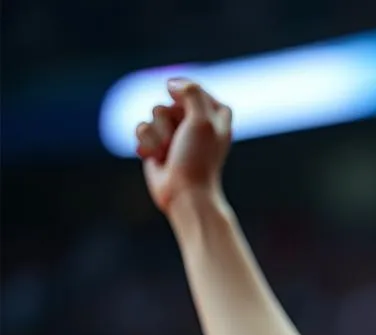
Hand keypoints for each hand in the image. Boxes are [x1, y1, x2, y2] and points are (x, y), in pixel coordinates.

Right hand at [137, 79, 232, 215]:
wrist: (184, 194)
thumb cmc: (198, 159)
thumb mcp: (202, 121)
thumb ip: (191, 92)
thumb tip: (170, 83)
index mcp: (216, 118)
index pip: (198, 90)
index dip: (189, 94)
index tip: (184, 105)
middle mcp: (197, 124)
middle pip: (173, 100)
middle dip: (170, 117)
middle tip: (180, 139)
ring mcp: (176, 134)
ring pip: (155, 113)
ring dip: (158, 132)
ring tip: (167, 151)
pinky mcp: (158, 145)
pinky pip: (142, 128)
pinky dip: (146, 142)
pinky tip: (152, 157)